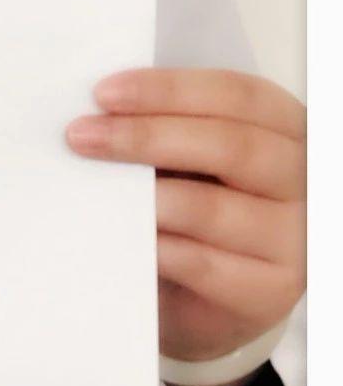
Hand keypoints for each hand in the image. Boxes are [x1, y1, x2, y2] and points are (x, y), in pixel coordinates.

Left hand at [66, 69, 304, 385]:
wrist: (206, 295)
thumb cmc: (196, 208)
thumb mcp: (191, 158)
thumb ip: (167, 128)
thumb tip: (103, 111)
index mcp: (286, 127)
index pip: (237, 95)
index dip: (169, 90)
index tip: (105, 93)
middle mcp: (302, 180)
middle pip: (228, 146)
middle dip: (145, 136)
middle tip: (83, 136)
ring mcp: (293, 239)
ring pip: (210, 206)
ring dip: (142, 196)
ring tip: (92, 188)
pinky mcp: (270, 292)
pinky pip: (201, 262)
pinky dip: (153, 245)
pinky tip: (117, 235)